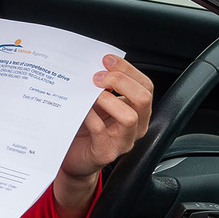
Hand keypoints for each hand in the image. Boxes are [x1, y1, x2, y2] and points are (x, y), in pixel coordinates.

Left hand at [54, 55, 153, 217]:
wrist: (72, 158)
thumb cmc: (86, 128)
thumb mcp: (97, 102)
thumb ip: (102, 86)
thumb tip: (97, 64)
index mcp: (137, 111)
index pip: (145, 86)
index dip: (128, 70)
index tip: (106, 59)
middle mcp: (135, 127)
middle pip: (143, 99)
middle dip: (120, 81)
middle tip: (97, 77)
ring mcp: (122, 142)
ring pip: (130, 117)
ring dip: (108, 100)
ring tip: (91, 94)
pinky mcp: (105, 153)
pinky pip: (101, 132)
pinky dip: (91, 116)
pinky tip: (80, 110)